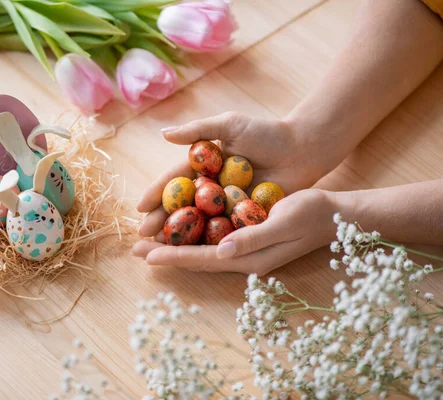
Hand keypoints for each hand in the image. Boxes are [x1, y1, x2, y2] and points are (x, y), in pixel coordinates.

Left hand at [133, 188, 338, 274]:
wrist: (333, 212)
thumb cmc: (311, 214)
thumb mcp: (282, 223)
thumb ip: (253, 238)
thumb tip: (222, 250)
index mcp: (249, 259)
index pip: (202, 260)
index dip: (173, 256)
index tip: (145, 255)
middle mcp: (242, 257)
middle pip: (196, 256)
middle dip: (166, 252)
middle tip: (135, 248)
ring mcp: (244, 247)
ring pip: (201, 247)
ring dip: (175, 244)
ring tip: (148, 240)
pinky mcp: (246, 234)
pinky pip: (212, 236)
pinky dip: (192, 233)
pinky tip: (178, 225)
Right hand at [136, 111, 326, 237]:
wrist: (302, 148)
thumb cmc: (267, 133)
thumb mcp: (230, 124)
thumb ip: (198, 130)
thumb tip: (163, 134)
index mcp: (203, 166)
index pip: (174, 182)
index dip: (156, 195)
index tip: (139, 209)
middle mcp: (211, 188)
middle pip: (181, 208)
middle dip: (161, 222)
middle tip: (143, 236)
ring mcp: (227, 206)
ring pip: (199, 225)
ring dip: (180, 238)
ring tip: (160, 251)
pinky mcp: (245, 220)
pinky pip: (224, 232)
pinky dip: (209, 244)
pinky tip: (193, 255)